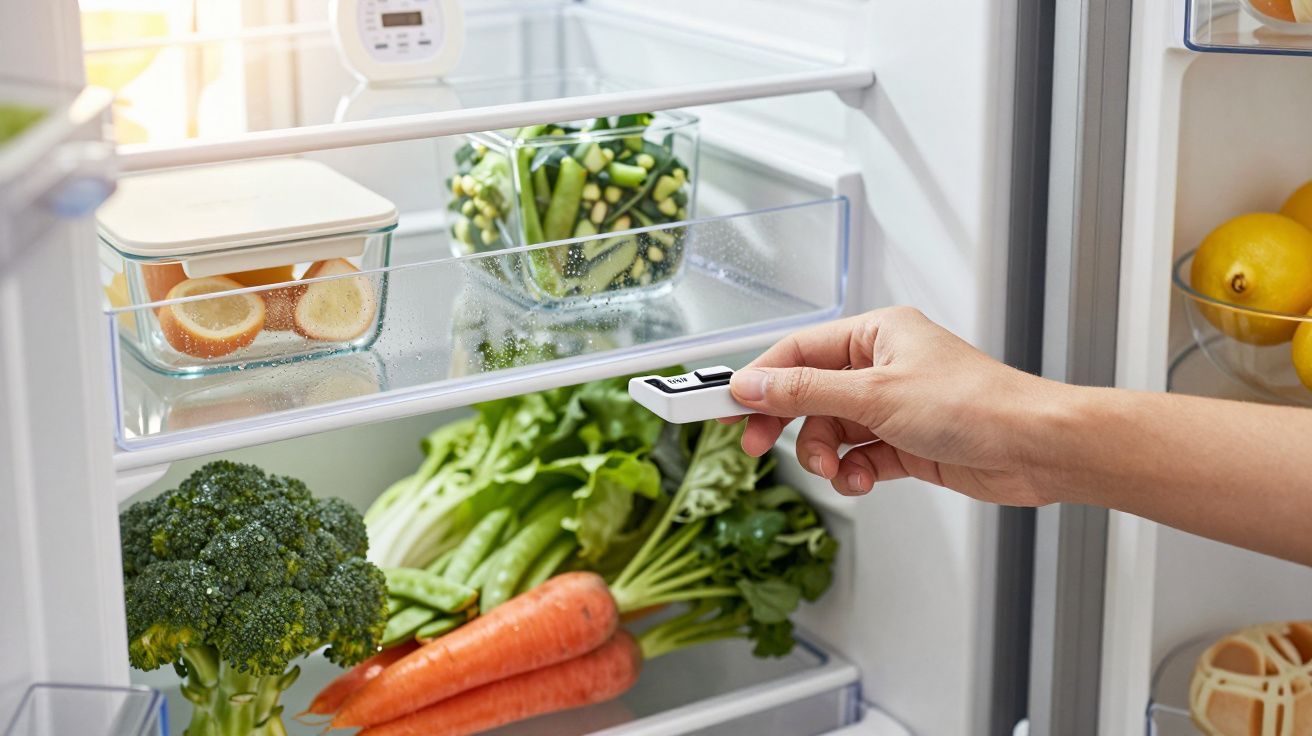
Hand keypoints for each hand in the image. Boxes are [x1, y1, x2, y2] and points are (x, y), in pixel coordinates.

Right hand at [724, 307, 1060, 503]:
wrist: (1035, 448)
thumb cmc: (976, 404)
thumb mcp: (875, 395)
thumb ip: (806, 392)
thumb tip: (753, 384)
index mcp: (876, 334)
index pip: (798, 353)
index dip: (759, 379)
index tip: (724, 403)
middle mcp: (882, 366)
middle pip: (808, 393)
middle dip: (786, 422)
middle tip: (755, 444)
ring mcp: (893, 406)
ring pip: (830, 431)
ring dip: (824, 455)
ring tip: (837, 469)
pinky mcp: (906, 443)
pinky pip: (858, 457)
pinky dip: (853, 472)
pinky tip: (864, 479)